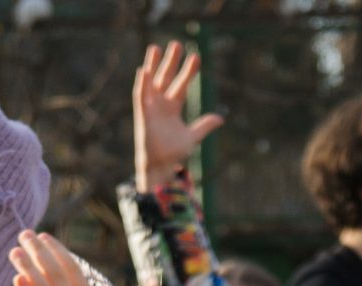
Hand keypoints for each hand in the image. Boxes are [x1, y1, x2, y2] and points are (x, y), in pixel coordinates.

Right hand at [134, 41, 223, 188]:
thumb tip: (220, 118)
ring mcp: (151, 108)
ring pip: (152, 82)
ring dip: (153, 65)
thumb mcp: (192, 137)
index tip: (196, 57)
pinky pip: (140, 96)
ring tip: (155, 47)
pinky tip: (144, 69)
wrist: (160, 167)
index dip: (188, 72)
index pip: (182, 85)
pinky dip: (142, 83)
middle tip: (177, 44)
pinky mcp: (142, 115)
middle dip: (171, 62)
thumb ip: (204, 126)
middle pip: (166, 78)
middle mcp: (161, 105)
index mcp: (173, 108)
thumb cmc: (172, 153)